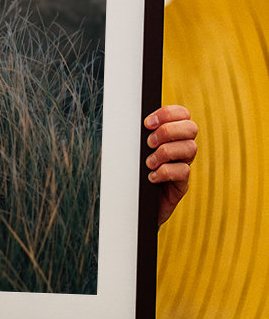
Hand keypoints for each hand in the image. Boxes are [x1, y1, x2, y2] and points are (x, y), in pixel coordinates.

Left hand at [144, 104, 197, 225]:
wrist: (134, 205)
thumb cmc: (133, 173)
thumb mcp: (135, 151)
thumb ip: (139, 135)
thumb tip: (128, 120)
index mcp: (172, 135)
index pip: (182, 114)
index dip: (168, 113)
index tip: (147, 123)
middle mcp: (181, 148)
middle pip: (191, 128)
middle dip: (168, 131)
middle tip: (149, 143)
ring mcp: (183, 165)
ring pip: (190, 148)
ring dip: (165, 152)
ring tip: (148, 163)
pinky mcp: (182, 184)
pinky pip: (183, 171)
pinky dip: (165, 172)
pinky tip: (151, 177)